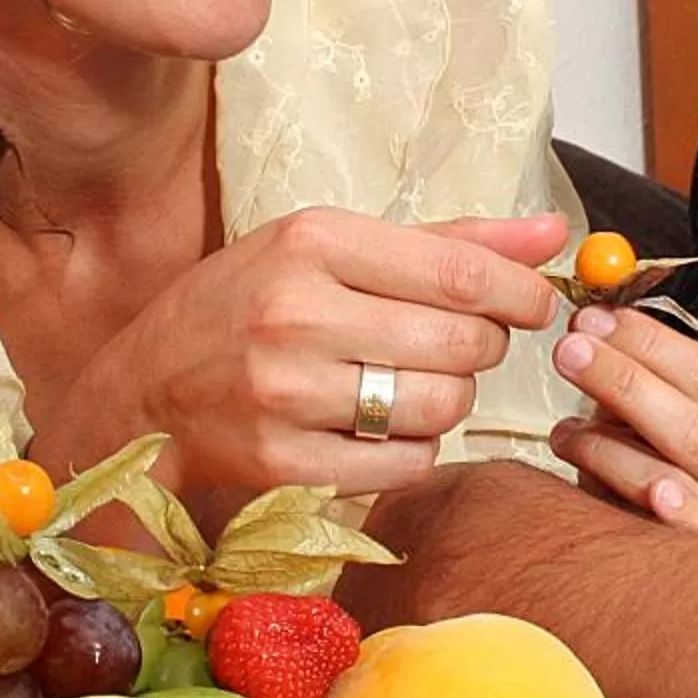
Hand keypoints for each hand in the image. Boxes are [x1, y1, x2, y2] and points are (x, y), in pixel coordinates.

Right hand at [57, 207, 567, 506]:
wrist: (145, 391)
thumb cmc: (248, 305)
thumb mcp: (330, 247)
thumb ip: (447, 240)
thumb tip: (552, 233)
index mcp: (313, 241)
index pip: (460, 272)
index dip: (522, 293)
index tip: (538, 303)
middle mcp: (297, 313)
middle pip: (461, 343)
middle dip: (483, 347)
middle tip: (461, 344)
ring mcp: (287, 393)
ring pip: (442, 406)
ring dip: (452, 398)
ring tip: (417, 383)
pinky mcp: (285, 462)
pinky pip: (406, 463)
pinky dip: (414, 448)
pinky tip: (382, 426)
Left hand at [546, 303, 697, 560]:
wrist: (693, 607)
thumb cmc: (678, 510)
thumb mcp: (675, 444)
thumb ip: (654, 394)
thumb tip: (602, 331)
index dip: (656, 345)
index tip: (601, 319)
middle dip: (629, 381)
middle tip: (574, 351)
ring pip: (678, 477)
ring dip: (609, 443)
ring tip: (565, 429)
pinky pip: (667, 535)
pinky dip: (627, 496)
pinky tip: (593, 471)